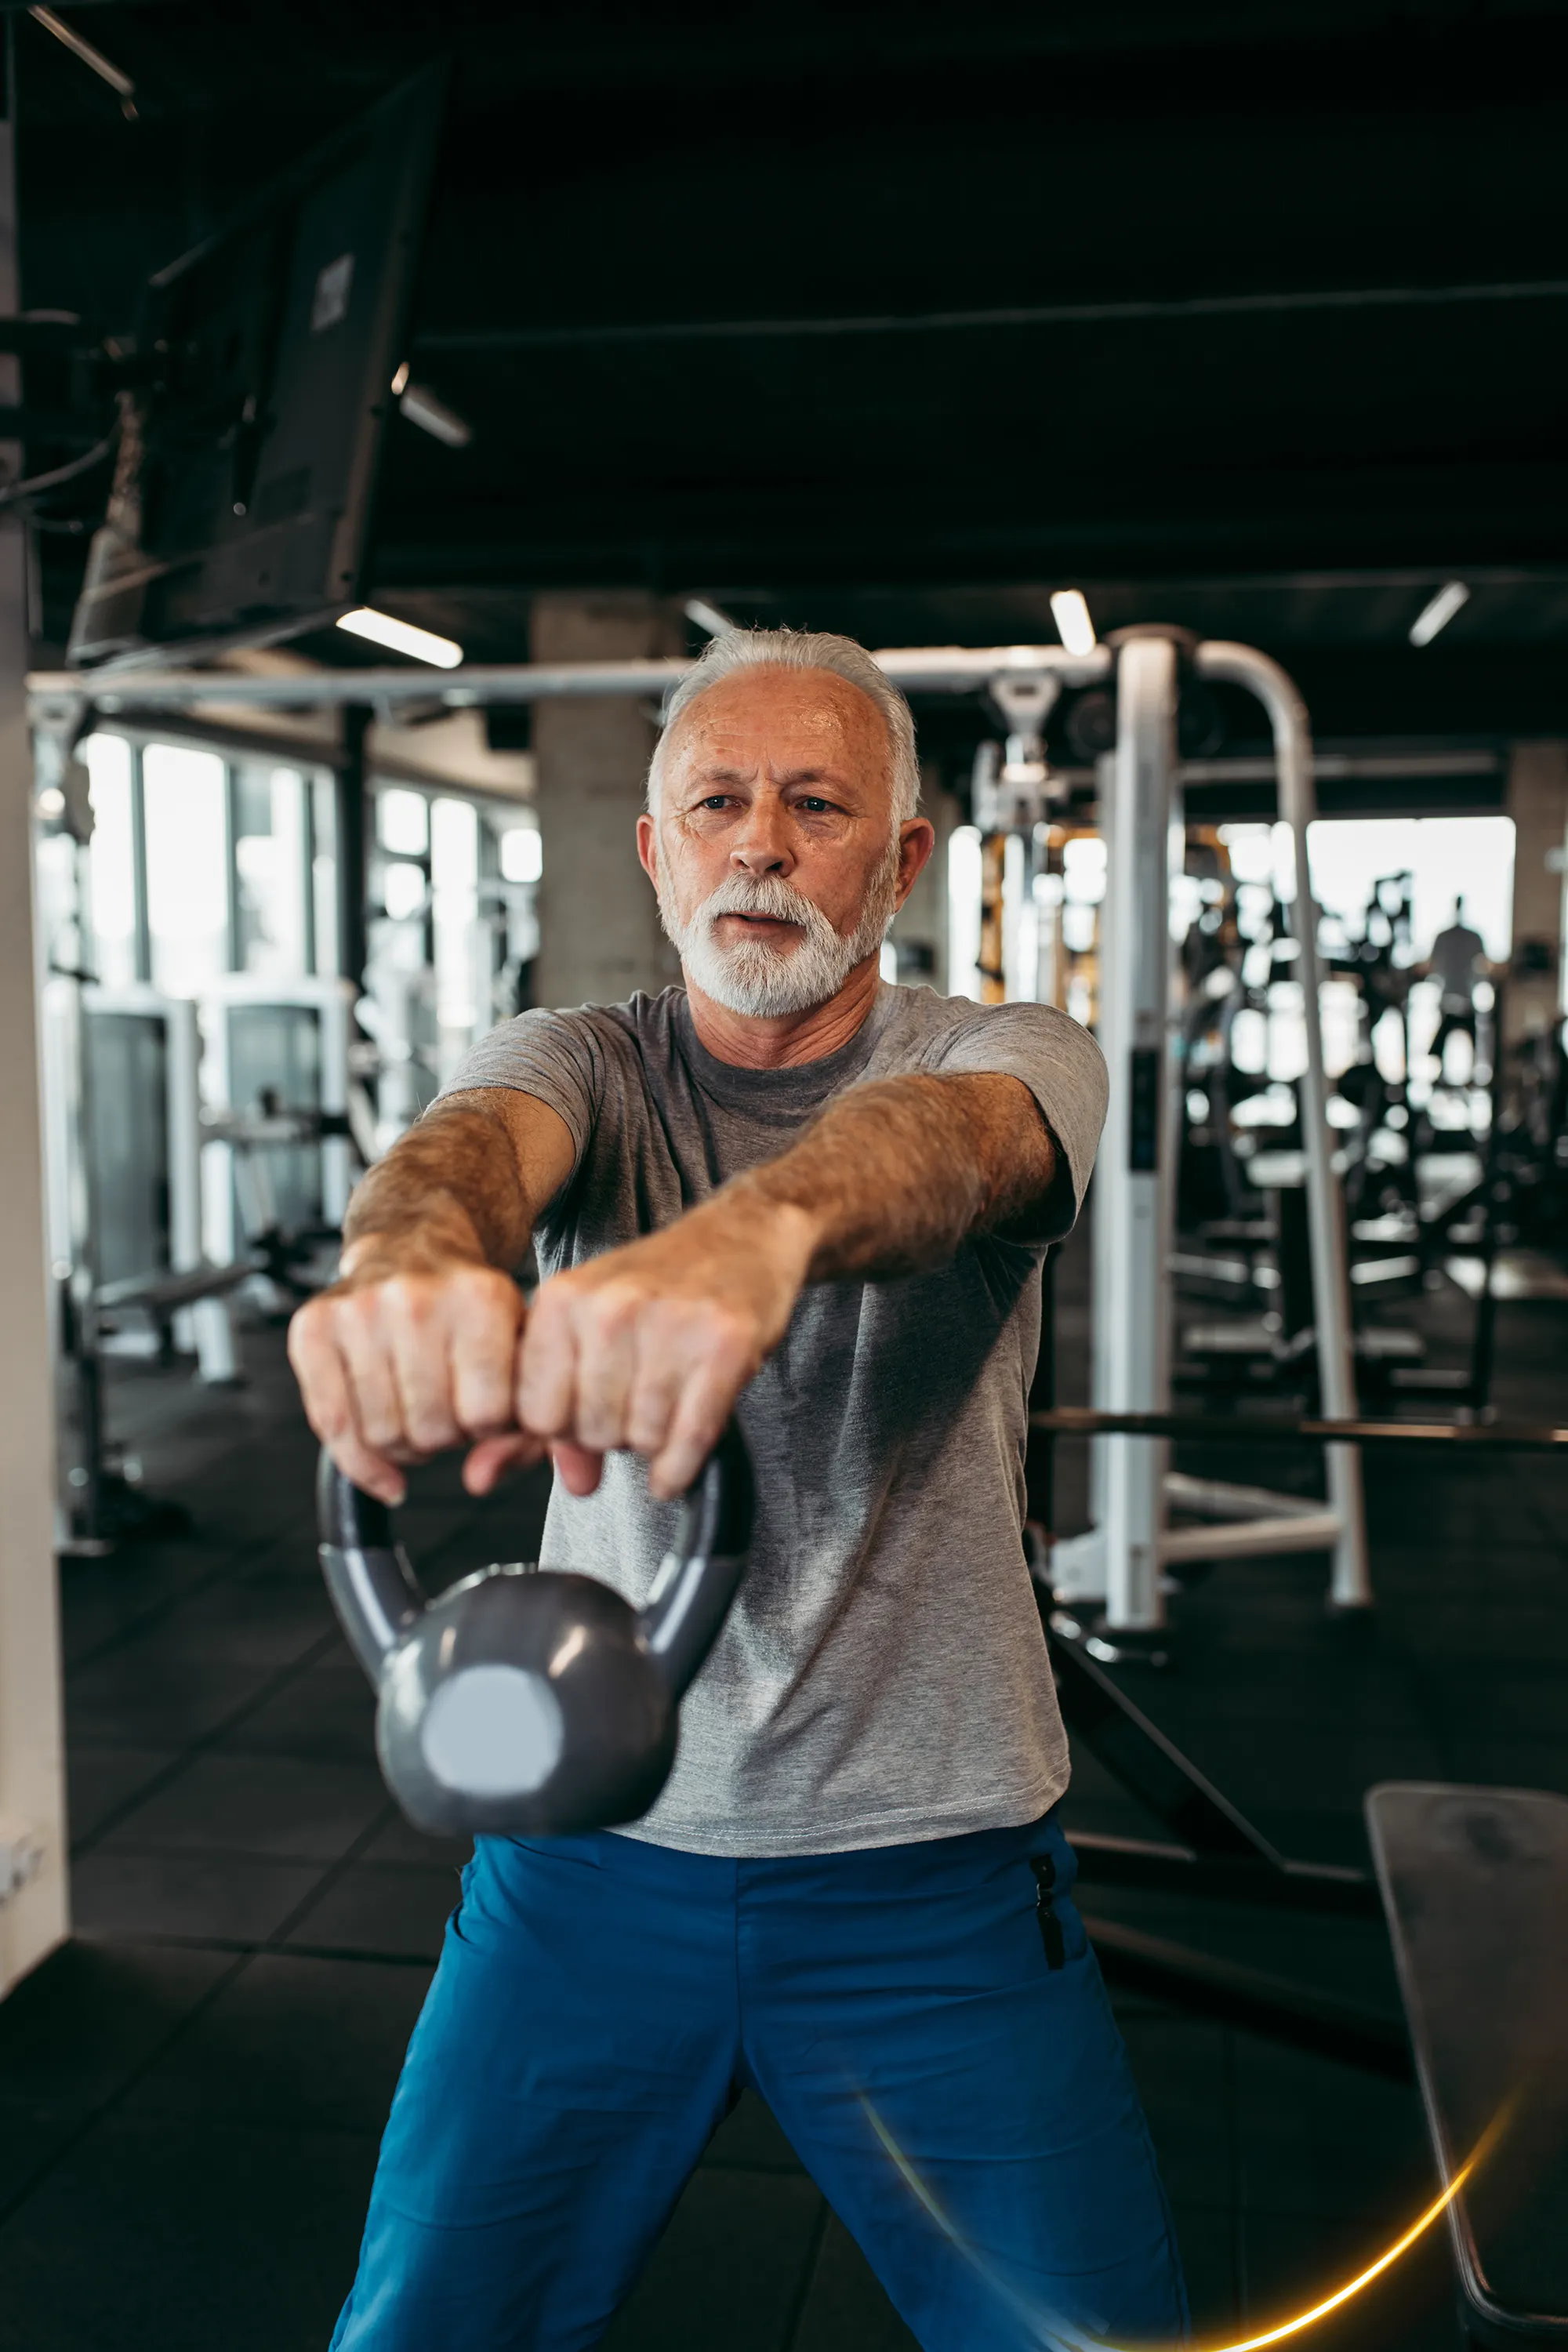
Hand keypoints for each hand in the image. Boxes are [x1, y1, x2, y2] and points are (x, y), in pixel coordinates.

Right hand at [288, 1249, 541, 1506]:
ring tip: (418, 1412)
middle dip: (446, 1437)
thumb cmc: (473, 1314)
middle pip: (433, 1431)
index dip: (491, 1425)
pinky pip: (331, 1426)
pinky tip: (383, 1468)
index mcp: (482, 1296)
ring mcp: (359, 1309)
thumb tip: (478, 1481)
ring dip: (405, 1445)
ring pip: (382, 1435)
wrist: (414, 1245)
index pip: (489, 1415)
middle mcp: (416, 1296)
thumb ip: (529, 1430)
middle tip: (448, 1409)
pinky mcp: (313, 1324)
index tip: (486, 1404)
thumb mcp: (521, 1354)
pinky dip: (359, 1463)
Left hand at [518, 1198, 816, 1498]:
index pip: (535, 1417)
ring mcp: (668, 1323)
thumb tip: (489, 1481)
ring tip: (665, 1399)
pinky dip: (680, 1468)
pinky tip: (677, 1463)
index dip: (564, 1426)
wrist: (741, 1237)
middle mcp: (609, 1308)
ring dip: (654, 1440)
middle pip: (590, 1432)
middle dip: (613, 1433)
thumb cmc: (654, 1293)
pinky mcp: (724, 1343)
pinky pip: (688, 1441)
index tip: (588, 1404)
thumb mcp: (582, 1336)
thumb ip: (533, 1414)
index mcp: (560, 1300)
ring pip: (642, 1440)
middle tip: (636, 1398)